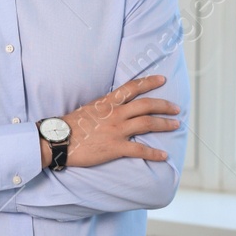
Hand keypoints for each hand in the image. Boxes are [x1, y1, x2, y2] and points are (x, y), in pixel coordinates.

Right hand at [57, 74, 181, 167]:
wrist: (58, 140)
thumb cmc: (71, 125)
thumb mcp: (89, 108)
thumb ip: (105, 107)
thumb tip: (114, 106)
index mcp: (108, 102)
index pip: (133, 87)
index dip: (149, 82)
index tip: (162, 79)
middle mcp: (116, 114)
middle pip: (147, 105)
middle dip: (164, 105)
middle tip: (176, 108)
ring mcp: (117, 130)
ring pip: (147, 124)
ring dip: (164, 124)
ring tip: (176, 125)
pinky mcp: (115, 147)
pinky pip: (140, 149)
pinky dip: (154, 153)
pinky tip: (164, 155)